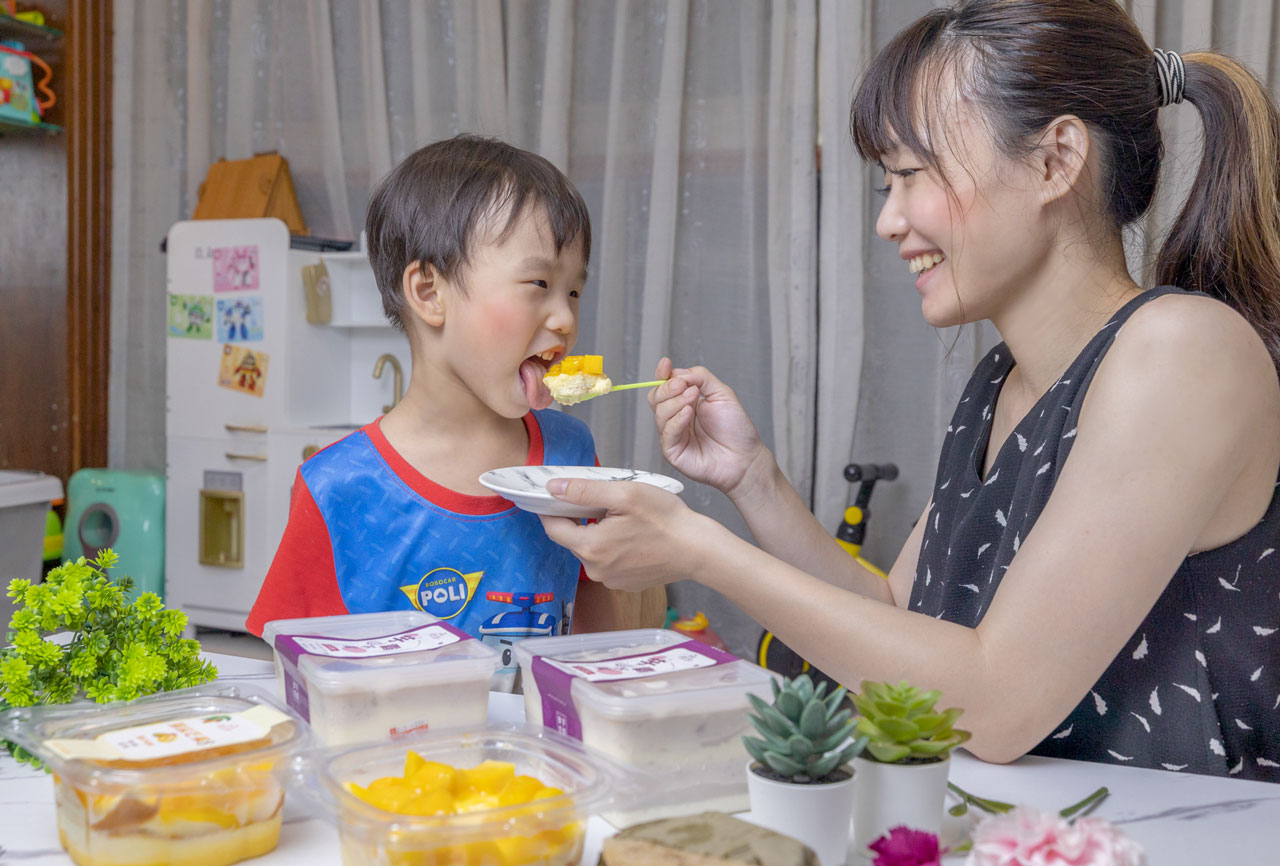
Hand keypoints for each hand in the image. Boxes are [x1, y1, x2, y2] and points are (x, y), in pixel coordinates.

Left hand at [539, 476, 710, 591]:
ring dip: (598, 532)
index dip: (551, 508)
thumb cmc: (666, 521)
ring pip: (590, 549)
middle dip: (580, 519)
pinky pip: (607, 561)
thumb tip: (553, 488)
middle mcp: (596, 570)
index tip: (556, 495)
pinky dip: (613, 547)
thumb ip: (584, 491)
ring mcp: (610, 579)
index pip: (553, 527)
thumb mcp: (624, 494)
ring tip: (623, 518)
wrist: (698, 550)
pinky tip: (633, 535)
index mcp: (591, 548)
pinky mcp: (624, 583)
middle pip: (572, 538)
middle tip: (604, 501)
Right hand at [649, 358, 768, 495]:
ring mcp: (673, 434)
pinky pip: (666, 432)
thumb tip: (680, 372)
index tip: (666, 365)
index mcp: (685, 402)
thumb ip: (701, 377)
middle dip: (667, 388)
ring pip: (659, 413)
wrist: (745, 457)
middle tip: (684, 385)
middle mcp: (676, 417)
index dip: (662, 374)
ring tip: (693, 399)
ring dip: (675, 402)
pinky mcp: (673, 451)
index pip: (664, 386)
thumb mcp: (722, 393)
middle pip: (656, 397)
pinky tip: (688, 413)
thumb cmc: (736, 429)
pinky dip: (676, 420)